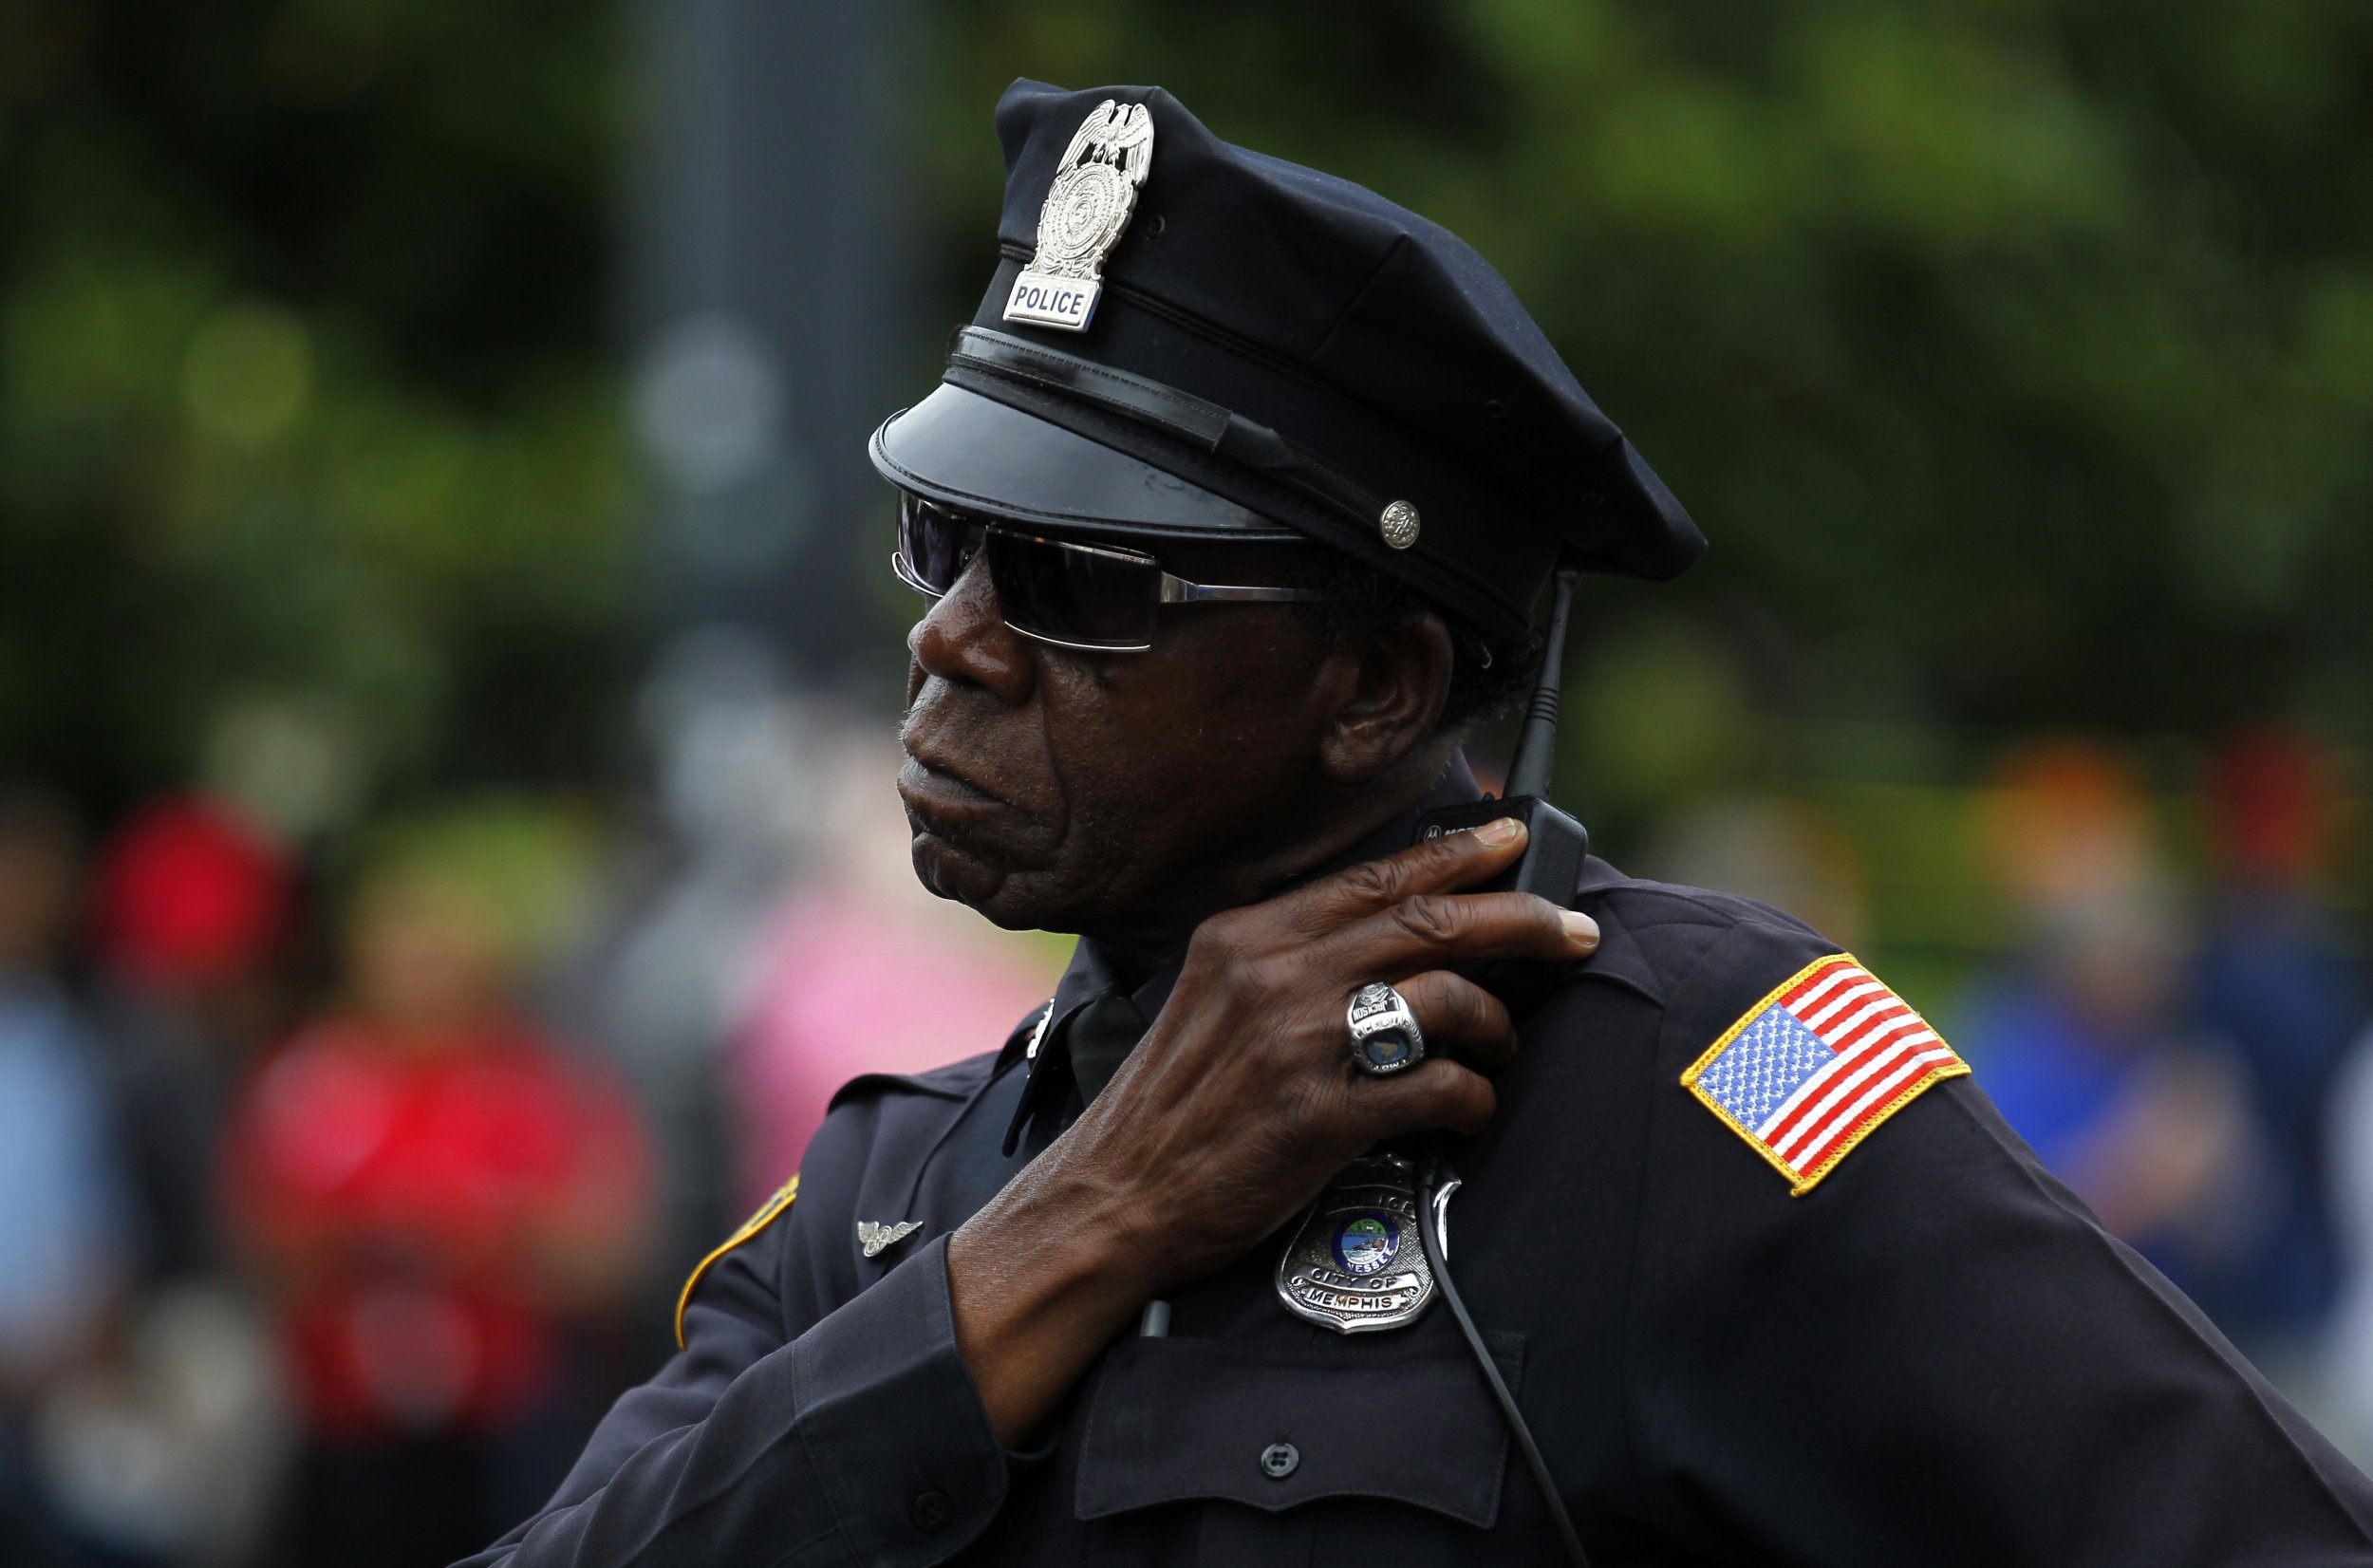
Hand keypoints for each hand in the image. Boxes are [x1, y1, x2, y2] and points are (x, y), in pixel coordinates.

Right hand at [948, 816, 1598, 1439]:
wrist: (1114, 1195)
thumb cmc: (1175, 1102)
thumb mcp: (1213, 997)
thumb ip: (1290, 955)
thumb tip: (1393, 924)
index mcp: (1245, 934)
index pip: (1375, 876)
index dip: (1459, 854)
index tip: (1515, 841)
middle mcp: (1272, 975)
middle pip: (1428, 921)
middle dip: (1520, 918)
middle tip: (1571, 930)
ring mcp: (1296, 1045)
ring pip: (1444, 999)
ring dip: (1495, 1024)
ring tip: (1497, 1047)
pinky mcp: (1319, 1118)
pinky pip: (1436, 1087)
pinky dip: (1472, 1097)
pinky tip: (1467, 1108)